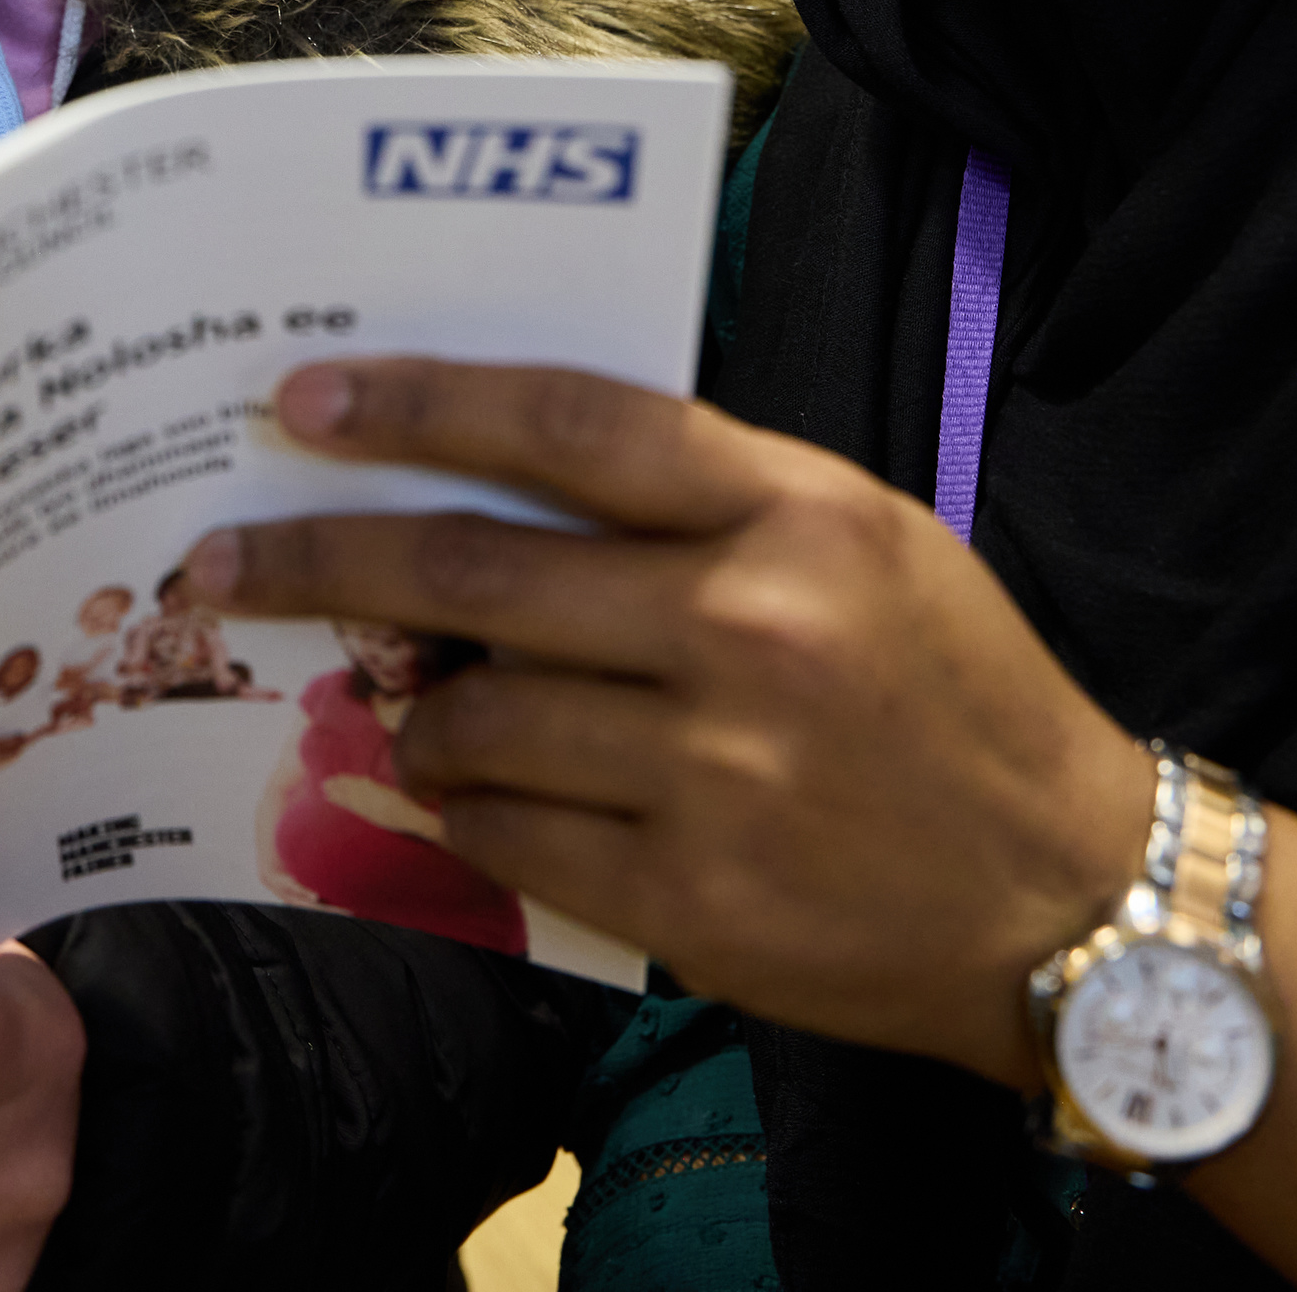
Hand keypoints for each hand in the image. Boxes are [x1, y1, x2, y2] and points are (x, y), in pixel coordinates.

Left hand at [183, 359, 1152, 1079]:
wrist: (1074, 898)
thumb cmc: (954, 694)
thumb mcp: (862, 541)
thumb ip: (701, 503)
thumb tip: (500, 481)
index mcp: (797, 513)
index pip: (571, 428)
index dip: (423, 406)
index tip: (305, 398)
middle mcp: (751, 629)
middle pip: (477, 577)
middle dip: (322, 561)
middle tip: (221, 559)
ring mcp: (719, 772)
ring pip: (479, 722)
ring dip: (413, 716)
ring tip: (402, 710)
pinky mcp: (697, 896)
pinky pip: (517, 842)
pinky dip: (471, 815)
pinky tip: (469, 799)